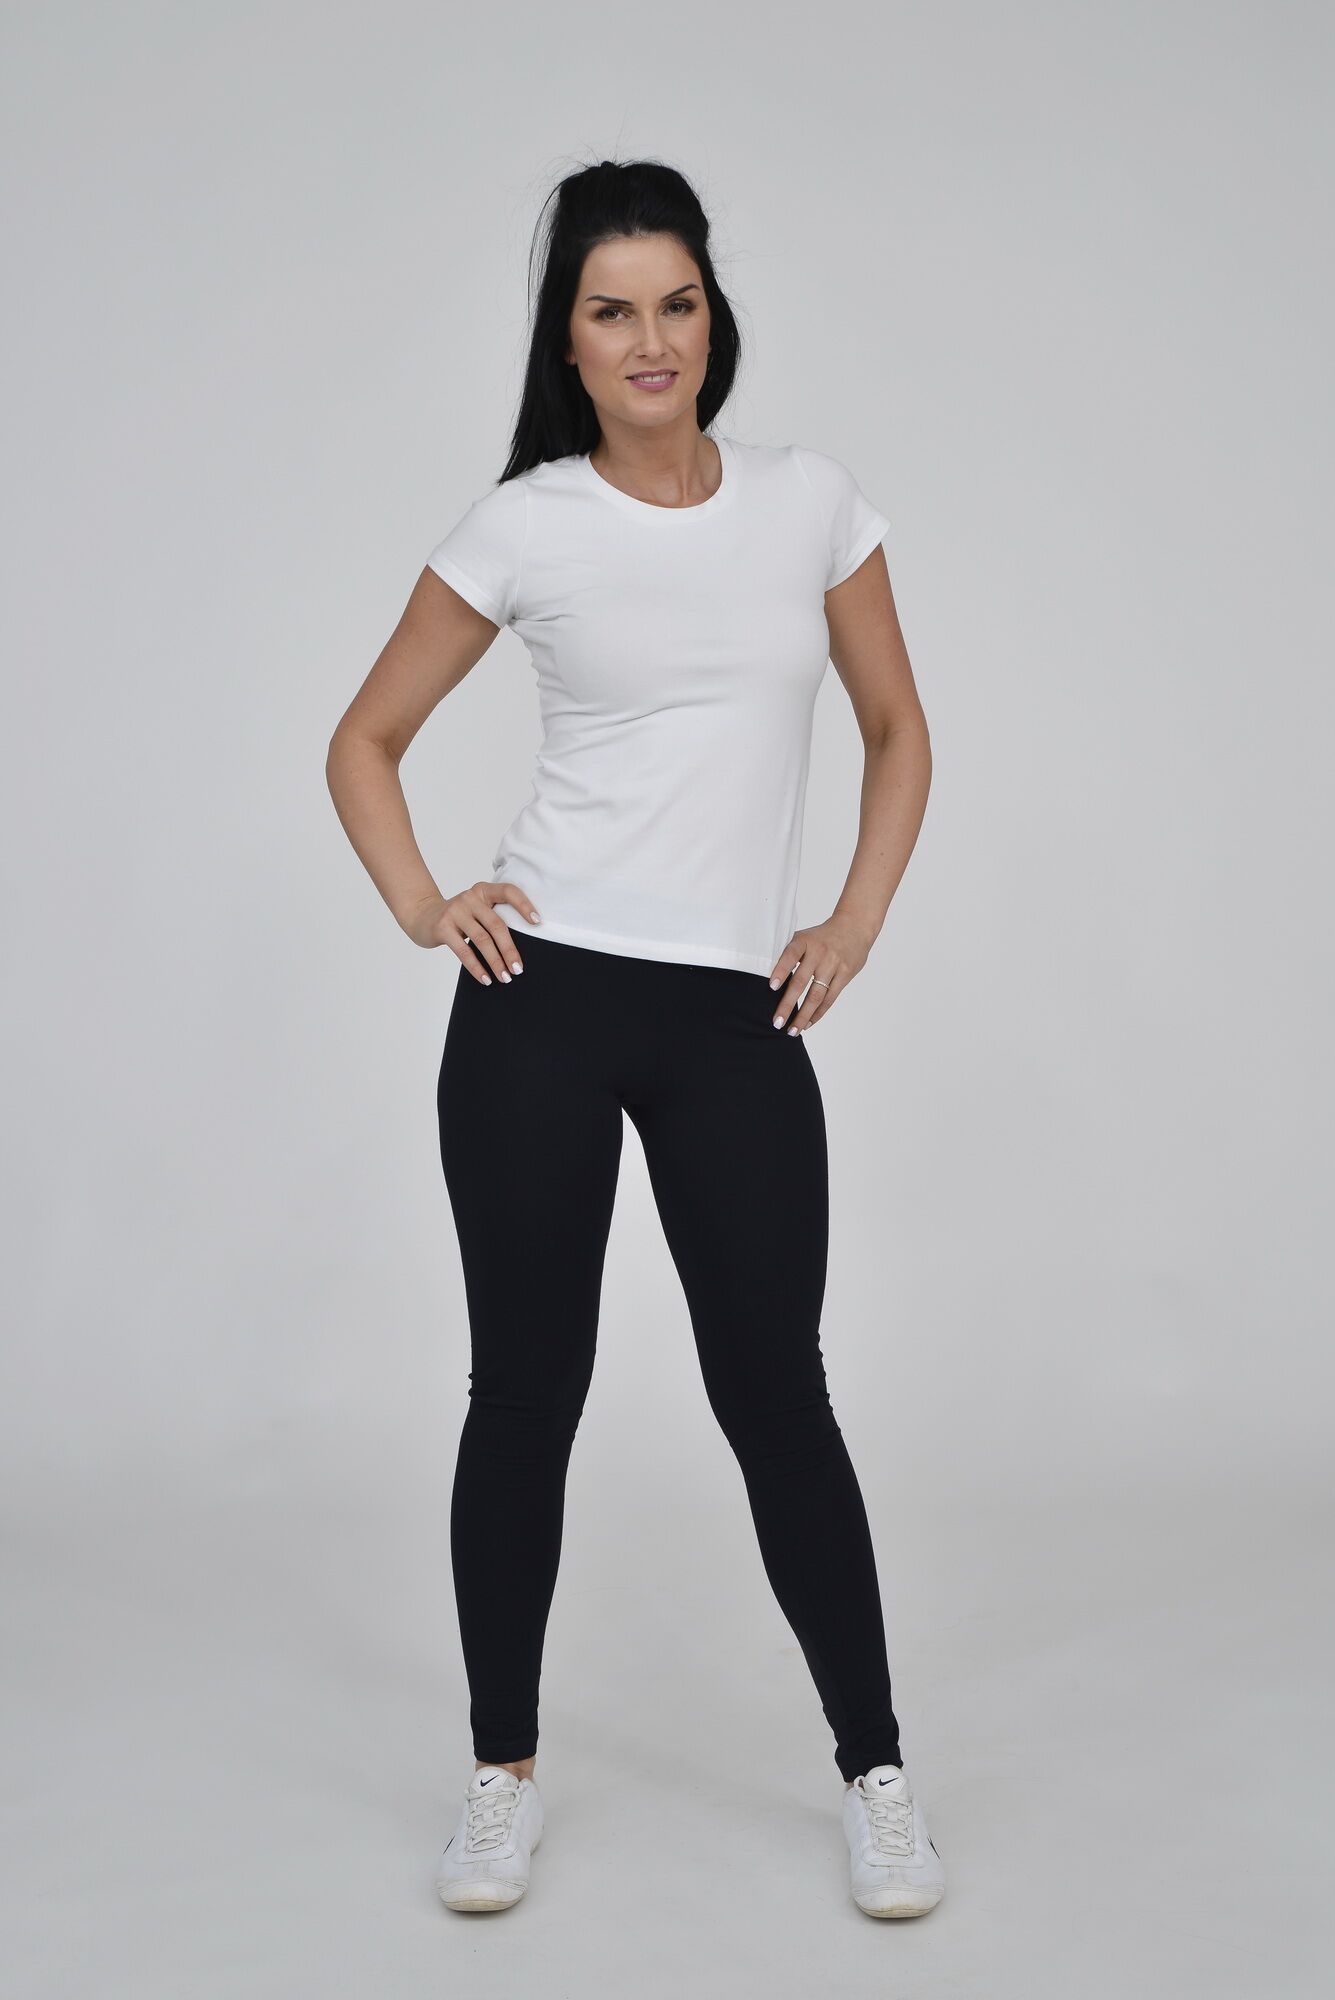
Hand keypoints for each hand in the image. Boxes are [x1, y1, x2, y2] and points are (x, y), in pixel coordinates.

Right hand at [407, 880, 541, 985]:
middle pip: (497, 925)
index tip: (537, 922)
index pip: (508, 891)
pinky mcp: (443, 927)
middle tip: (519, 969)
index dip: (524, 905)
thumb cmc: (458, 917)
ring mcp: (455, 911)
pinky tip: (486, 979)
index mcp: (483, 890)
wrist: (422, 916)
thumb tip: (519, 949)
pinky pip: (464, 951)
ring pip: (482, 940)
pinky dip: (477, 968)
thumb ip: (493, 917)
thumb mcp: (476, 910)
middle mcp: (470, 898)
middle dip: (510, 950)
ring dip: (496, 962)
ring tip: (505, 978)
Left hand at [767, 915, 873, 1033]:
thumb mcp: (804, 937)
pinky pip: (830, 998)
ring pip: (816, 995)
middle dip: (788, 1004)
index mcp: (805, 941)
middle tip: (777, 1022)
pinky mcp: (845, 974)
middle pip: (801, 982)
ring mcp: (833, 965)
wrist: (854, 927)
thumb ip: (789, 953)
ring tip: (792, 1030)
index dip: (781, 971)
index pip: (790, 956)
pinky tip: (808, 1023)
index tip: (772, 987)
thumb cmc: (821, 936)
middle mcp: (819, 953)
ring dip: (803, 1015)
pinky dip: (818, 1013)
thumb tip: (766, 973)